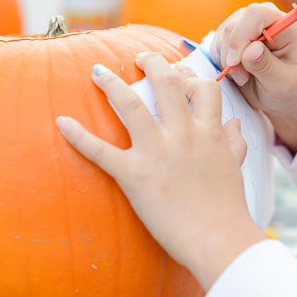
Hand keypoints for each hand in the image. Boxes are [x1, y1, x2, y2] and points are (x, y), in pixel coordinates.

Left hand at [55, 52, 265, 289]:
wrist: (219, 238)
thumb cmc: (228, 208)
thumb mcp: (235, 168)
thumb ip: (234, 142)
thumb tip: (234, 124)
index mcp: (209, 132)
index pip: (203, 88)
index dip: (192, 77)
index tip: (181, 74)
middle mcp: (183, 134)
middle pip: (167, 83)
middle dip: (152, 63)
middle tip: (140, 58)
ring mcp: (157, 152)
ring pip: (131, 105)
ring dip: (111, 84)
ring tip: (98, 72)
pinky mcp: (134, 175)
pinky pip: (101, 151)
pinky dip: (78, 135)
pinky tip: (62, 122)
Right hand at [211, 2, 296, 151]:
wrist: (286, 102)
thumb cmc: (292, 91)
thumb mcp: (284, 83)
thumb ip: (267, 67)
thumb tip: (251, 52)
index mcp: (283, 24)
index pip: (255, 14)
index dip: (242, 35)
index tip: (237, 62)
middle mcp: (264, 21)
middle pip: (234, 22)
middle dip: (230, 49)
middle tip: (238, 76)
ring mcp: (246, 30)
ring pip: (221, 33)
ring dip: (224, 57)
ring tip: (241, 78)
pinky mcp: (232, 42)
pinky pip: (215, 45)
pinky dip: (219, 61)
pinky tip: (235, 76)